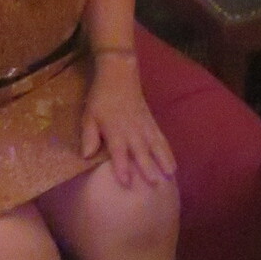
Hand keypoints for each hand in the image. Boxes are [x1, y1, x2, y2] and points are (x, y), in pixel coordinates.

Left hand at [83, 52, 175, 187]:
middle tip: (155, 184)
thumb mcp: (89, 116)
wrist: (119, 75)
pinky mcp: (152, 123)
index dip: (122, 167)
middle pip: (141, 151)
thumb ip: (89, 136)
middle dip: (148, 168)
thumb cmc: (101, 98)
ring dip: (163, 161)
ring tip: (170, 176)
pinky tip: (173, 164)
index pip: (118, 152)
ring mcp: (144, 127)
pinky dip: (168, 152)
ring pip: (156, 146)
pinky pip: (162, 139)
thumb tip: (86, 156)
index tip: (126, 182)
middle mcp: (132, 131)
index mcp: (115, 130)